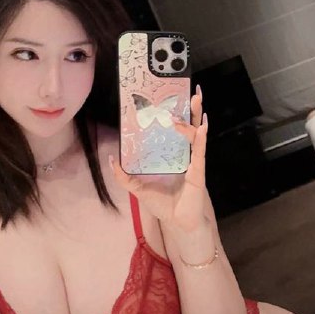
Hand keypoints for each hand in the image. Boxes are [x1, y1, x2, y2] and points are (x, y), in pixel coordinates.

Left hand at [110, 87, 209, 232]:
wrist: (179, 224)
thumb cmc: (164, 206)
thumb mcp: (138, 188)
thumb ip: (123, 176)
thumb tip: (111, 158)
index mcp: (173, 156)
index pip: (175, 131)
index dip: (175, 114)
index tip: (171, 97)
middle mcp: (185, 155)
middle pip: (189, 126)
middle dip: (192, 108)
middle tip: (192, 89)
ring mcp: (193, 162)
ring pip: (196, 134)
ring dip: (196, 116)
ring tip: (196, 100)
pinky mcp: (198, 172)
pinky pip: (200, 152)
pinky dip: (201, 139)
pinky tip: (202, 126)